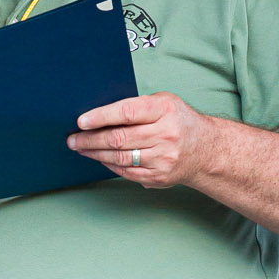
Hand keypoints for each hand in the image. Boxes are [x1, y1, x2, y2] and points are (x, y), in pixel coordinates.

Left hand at [67, 91, 213, 187]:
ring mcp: (163, 158)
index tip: (82, 121)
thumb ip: (137, 106)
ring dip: (95, 153)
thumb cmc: (178, 120)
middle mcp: (166, 134)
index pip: (127, 112)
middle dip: (91, 139)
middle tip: (73, 139)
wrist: (205, 149)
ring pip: (120, 157)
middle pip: (119, 138)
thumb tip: (99, 115)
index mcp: (165, 110)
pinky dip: (109, 165)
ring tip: (81, 148)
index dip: (101, 117)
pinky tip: (100, 158)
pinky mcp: (159, 176)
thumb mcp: (164, 102)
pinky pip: (126, 172)